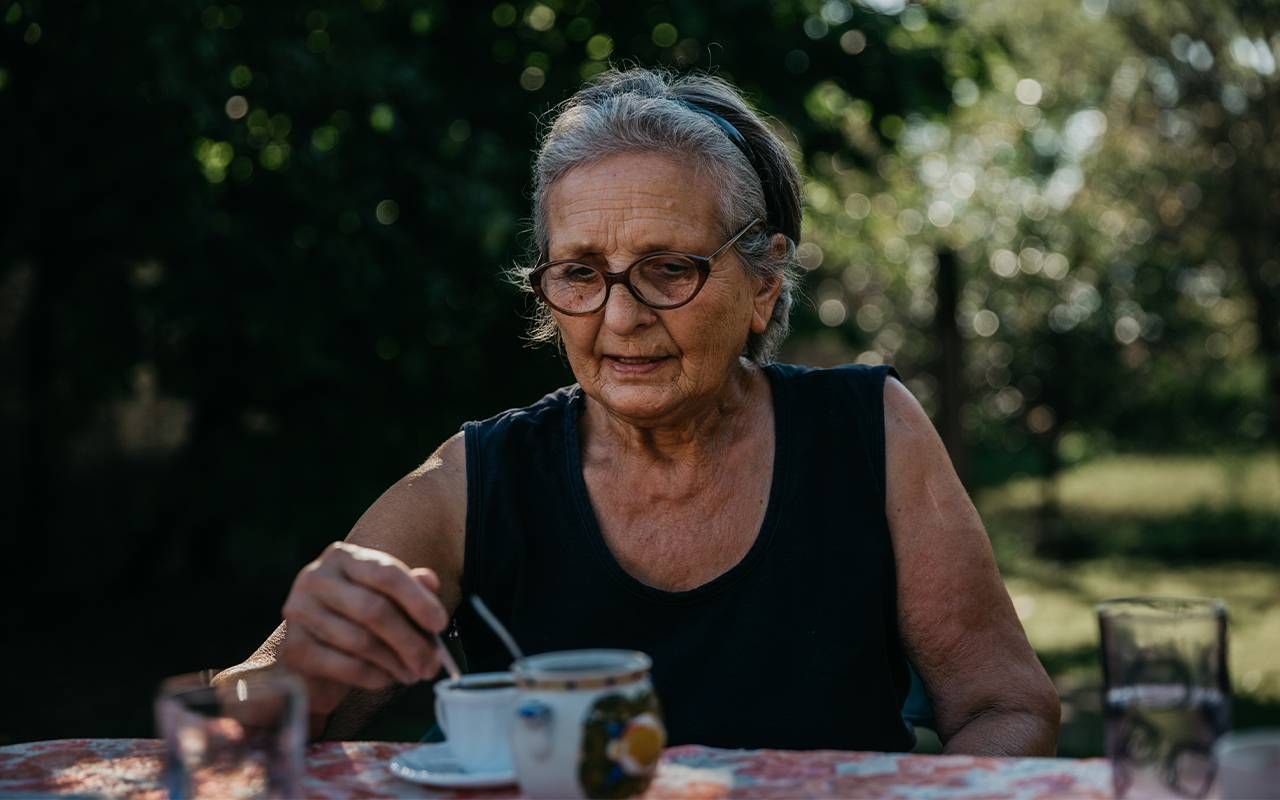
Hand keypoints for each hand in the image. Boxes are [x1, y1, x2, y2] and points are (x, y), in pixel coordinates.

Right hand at [279, 542, 448, 710]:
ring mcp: (299, 612)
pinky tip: (386, 679)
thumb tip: (429, 582)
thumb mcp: (386, 598)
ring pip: (361, 641)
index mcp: (343, 557)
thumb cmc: (356, 620)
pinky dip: (373, 676)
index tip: (440, 624)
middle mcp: (315, 577)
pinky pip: (345, 666)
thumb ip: (410, 587)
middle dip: (410, 641)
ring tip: (414, 674)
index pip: (386, 572)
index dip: (418, 600)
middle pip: (374, 609)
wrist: (311, 656)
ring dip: (395, 663)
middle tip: (432, 664)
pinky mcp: (294, 648)